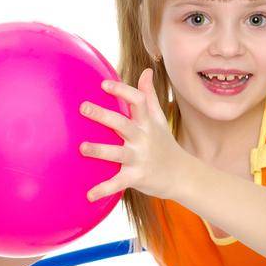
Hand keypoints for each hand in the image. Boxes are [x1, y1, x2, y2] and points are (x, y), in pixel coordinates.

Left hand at [77, 68, 189, 202]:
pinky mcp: (137, 178)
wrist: (183, 176)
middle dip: (103, 116)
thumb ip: (149, 95)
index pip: (137, 101)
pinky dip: (104, 190)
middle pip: (123, 124)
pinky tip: (88, 196)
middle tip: (83, 108)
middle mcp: (143, 139)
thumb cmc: (165, 144)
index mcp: (147, 123)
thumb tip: (146, 70)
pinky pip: (118, 183)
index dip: (122, 91)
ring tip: (82, 148)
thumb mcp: (160, 119)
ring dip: (100, 151)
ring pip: (118, 153)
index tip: (103, 85)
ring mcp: (140, 159)